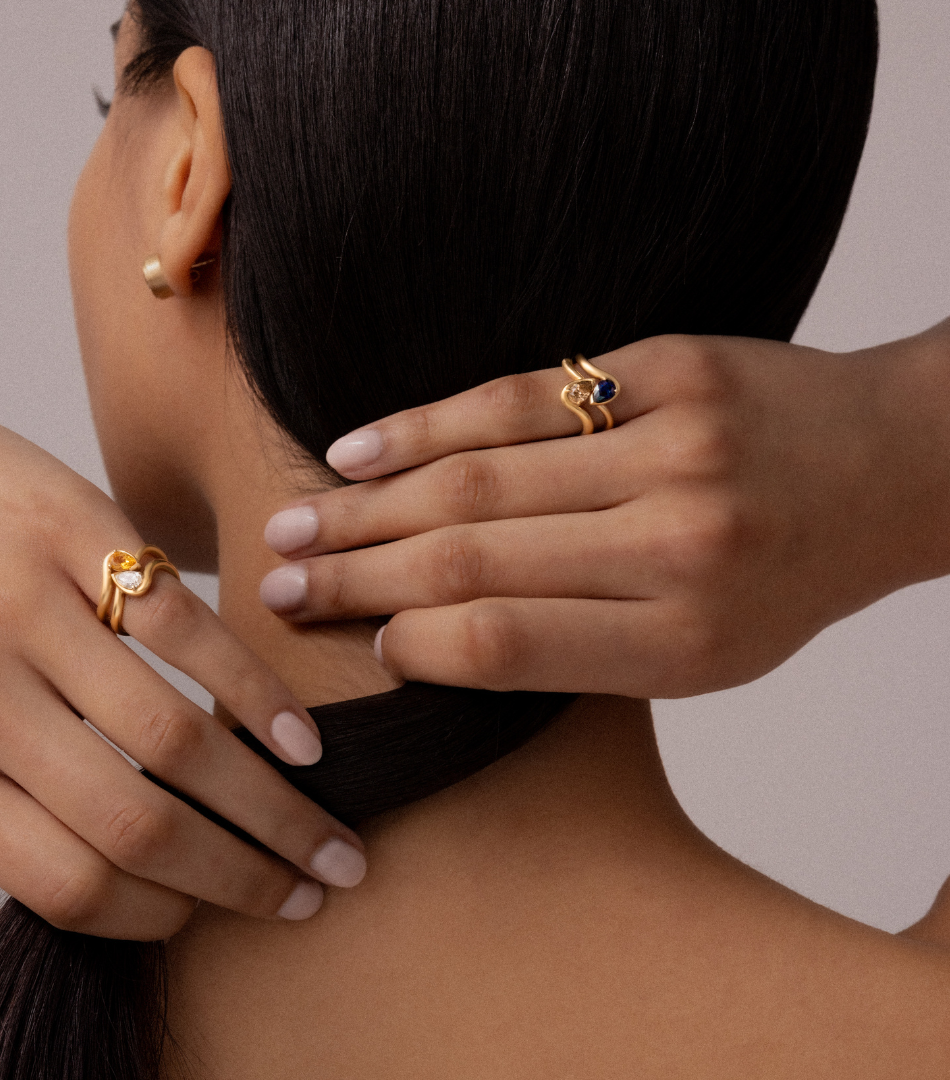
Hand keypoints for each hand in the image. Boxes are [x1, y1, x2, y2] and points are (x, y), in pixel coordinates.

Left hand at [0, 354, 363, 939]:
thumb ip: (3, 794)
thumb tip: (123, 866)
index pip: (65, 884)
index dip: (162, 917)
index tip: (220, 917)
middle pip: (138, 824)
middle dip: (245, 877)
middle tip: (316, 890)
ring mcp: (27, 614)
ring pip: (174, 740)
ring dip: (270, 803)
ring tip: (327, 835)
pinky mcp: (76, 536)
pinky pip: (188, 634)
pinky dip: (257, 694)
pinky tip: (301, 737)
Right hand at [259, 326, 949, 696]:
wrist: (888, 469)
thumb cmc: (782, 581)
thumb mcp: (700, 658)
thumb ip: (573, 652)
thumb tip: (423, 637)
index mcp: (684, 642)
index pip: (502, 644)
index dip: (404, 642)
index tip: (348, 644)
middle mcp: (677, 544)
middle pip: (472, 557)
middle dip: (357, 575)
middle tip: (277, 586)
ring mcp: (673, 444)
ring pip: (481, 474)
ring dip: (371, 502)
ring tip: (298, 524)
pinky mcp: (666, 366)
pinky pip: (520, 394)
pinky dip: (426, 423)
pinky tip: (359, 448)